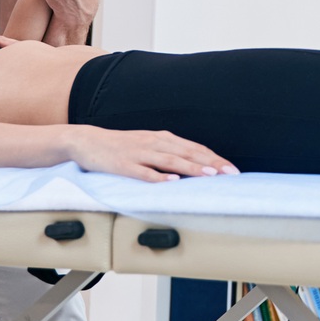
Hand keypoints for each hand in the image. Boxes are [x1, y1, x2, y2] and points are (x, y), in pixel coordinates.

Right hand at [68, 126, 236, 181]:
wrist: (87, 141)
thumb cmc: (121, 146)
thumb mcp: (148, 145)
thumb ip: (169, 153)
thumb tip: (195, 165)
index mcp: (162, 138)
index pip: (194, 148)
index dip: (214, 158)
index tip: (233, 169)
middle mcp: (154, 143)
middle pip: (187, 153)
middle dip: (211, 163)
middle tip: (230, 173)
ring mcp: (139, 153)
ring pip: (169, 161)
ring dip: (191, 168)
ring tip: (208, 175)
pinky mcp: (123, 164)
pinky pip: (143, 172)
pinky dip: (158, 177)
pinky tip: (170, 182)